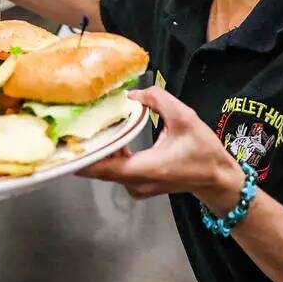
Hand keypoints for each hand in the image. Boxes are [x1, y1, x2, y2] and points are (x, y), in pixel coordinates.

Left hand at [78, 87, 246, 215]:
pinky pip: (115, 172)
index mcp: (146, 168)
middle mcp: (137, 183)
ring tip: (89, 127)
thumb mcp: (185, 118)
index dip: (82, 156)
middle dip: (87, 148)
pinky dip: (109, 156)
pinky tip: (110, 137)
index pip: (103, 167)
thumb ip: (158, 100)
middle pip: (100, 168)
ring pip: (106, 170)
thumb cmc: (203, 152)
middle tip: (73, 126)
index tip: (66, 143)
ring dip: (98, 151)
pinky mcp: (138, 186)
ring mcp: (137, 188)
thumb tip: (133, 93)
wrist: (216, 178)